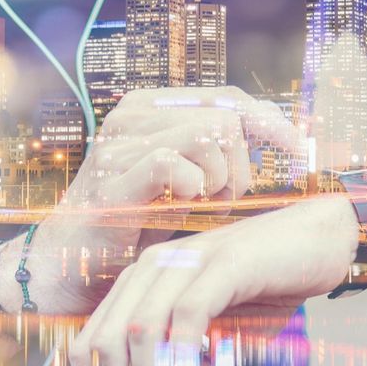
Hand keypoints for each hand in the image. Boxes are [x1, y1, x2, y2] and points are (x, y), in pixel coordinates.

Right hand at [25, 87, 302, 313]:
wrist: (69, 268)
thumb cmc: (136, 225)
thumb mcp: (187, 180)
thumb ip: (220, 151)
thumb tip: (280, 129)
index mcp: (151, 107)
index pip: (228, 97)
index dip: (269, 123)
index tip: (297, 153)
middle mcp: (133, 116)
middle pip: (225, 117)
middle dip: (243, 164)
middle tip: (227, 201)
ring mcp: (119, 145)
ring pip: (207, 135)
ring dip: (222, 179)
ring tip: (205, 206)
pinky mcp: (112, 180)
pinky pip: (174, 161)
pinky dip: (193, 187)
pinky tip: (186, 205)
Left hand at [67, 195, 358, 365]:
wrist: (319, 240)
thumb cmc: (265, 287)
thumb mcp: (213, 329)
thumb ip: (181, 362)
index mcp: (140, 282)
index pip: (91, 342)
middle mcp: (151, 267)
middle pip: (106, 341)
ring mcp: (185, 261)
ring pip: (138, 330)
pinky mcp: (223, 263)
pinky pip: (187, 316)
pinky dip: (181, 358)